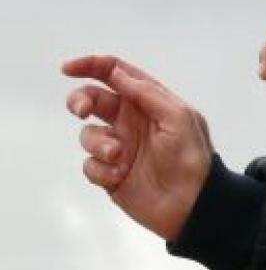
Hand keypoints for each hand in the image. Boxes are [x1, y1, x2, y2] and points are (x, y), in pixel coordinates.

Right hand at [62, 55, 213, 241]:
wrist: (191, 204)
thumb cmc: (191, 156)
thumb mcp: (177, 116)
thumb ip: (146, 93)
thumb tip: (116, 72)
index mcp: (148, 101)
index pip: (116, 74)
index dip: (91, 65)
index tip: (68, 68)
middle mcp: (129, 120)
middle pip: (92, 99)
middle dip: (80, 100)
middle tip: (82, 111)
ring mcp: (118, 146)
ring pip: (88, 134)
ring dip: (98, 143)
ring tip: (118, 156)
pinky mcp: (109, 173)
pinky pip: (89, 165)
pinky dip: (100, 169)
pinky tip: (120, 176)